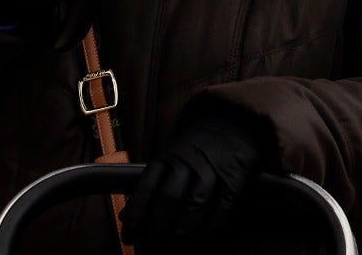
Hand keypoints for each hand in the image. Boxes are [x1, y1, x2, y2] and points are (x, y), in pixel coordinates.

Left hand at [121, 113, 270, 250]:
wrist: (232, 120)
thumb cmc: (196, 145)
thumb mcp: (170, 156)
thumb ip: (150, 185)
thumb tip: (126, 217)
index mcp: (168, 155)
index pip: (147, 186)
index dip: (136, 213)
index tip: (129, 236)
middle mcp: (189, 161)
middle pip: (170, 198)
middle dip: (158, 228)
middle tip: (152, 247)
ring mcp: (213, 169)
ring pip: (195, 205)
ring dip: (183, 232)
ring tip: (175, 248)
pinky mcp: (235, 178)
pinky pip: (222, 208)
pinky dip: (211, 228)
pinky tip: (202, 239)